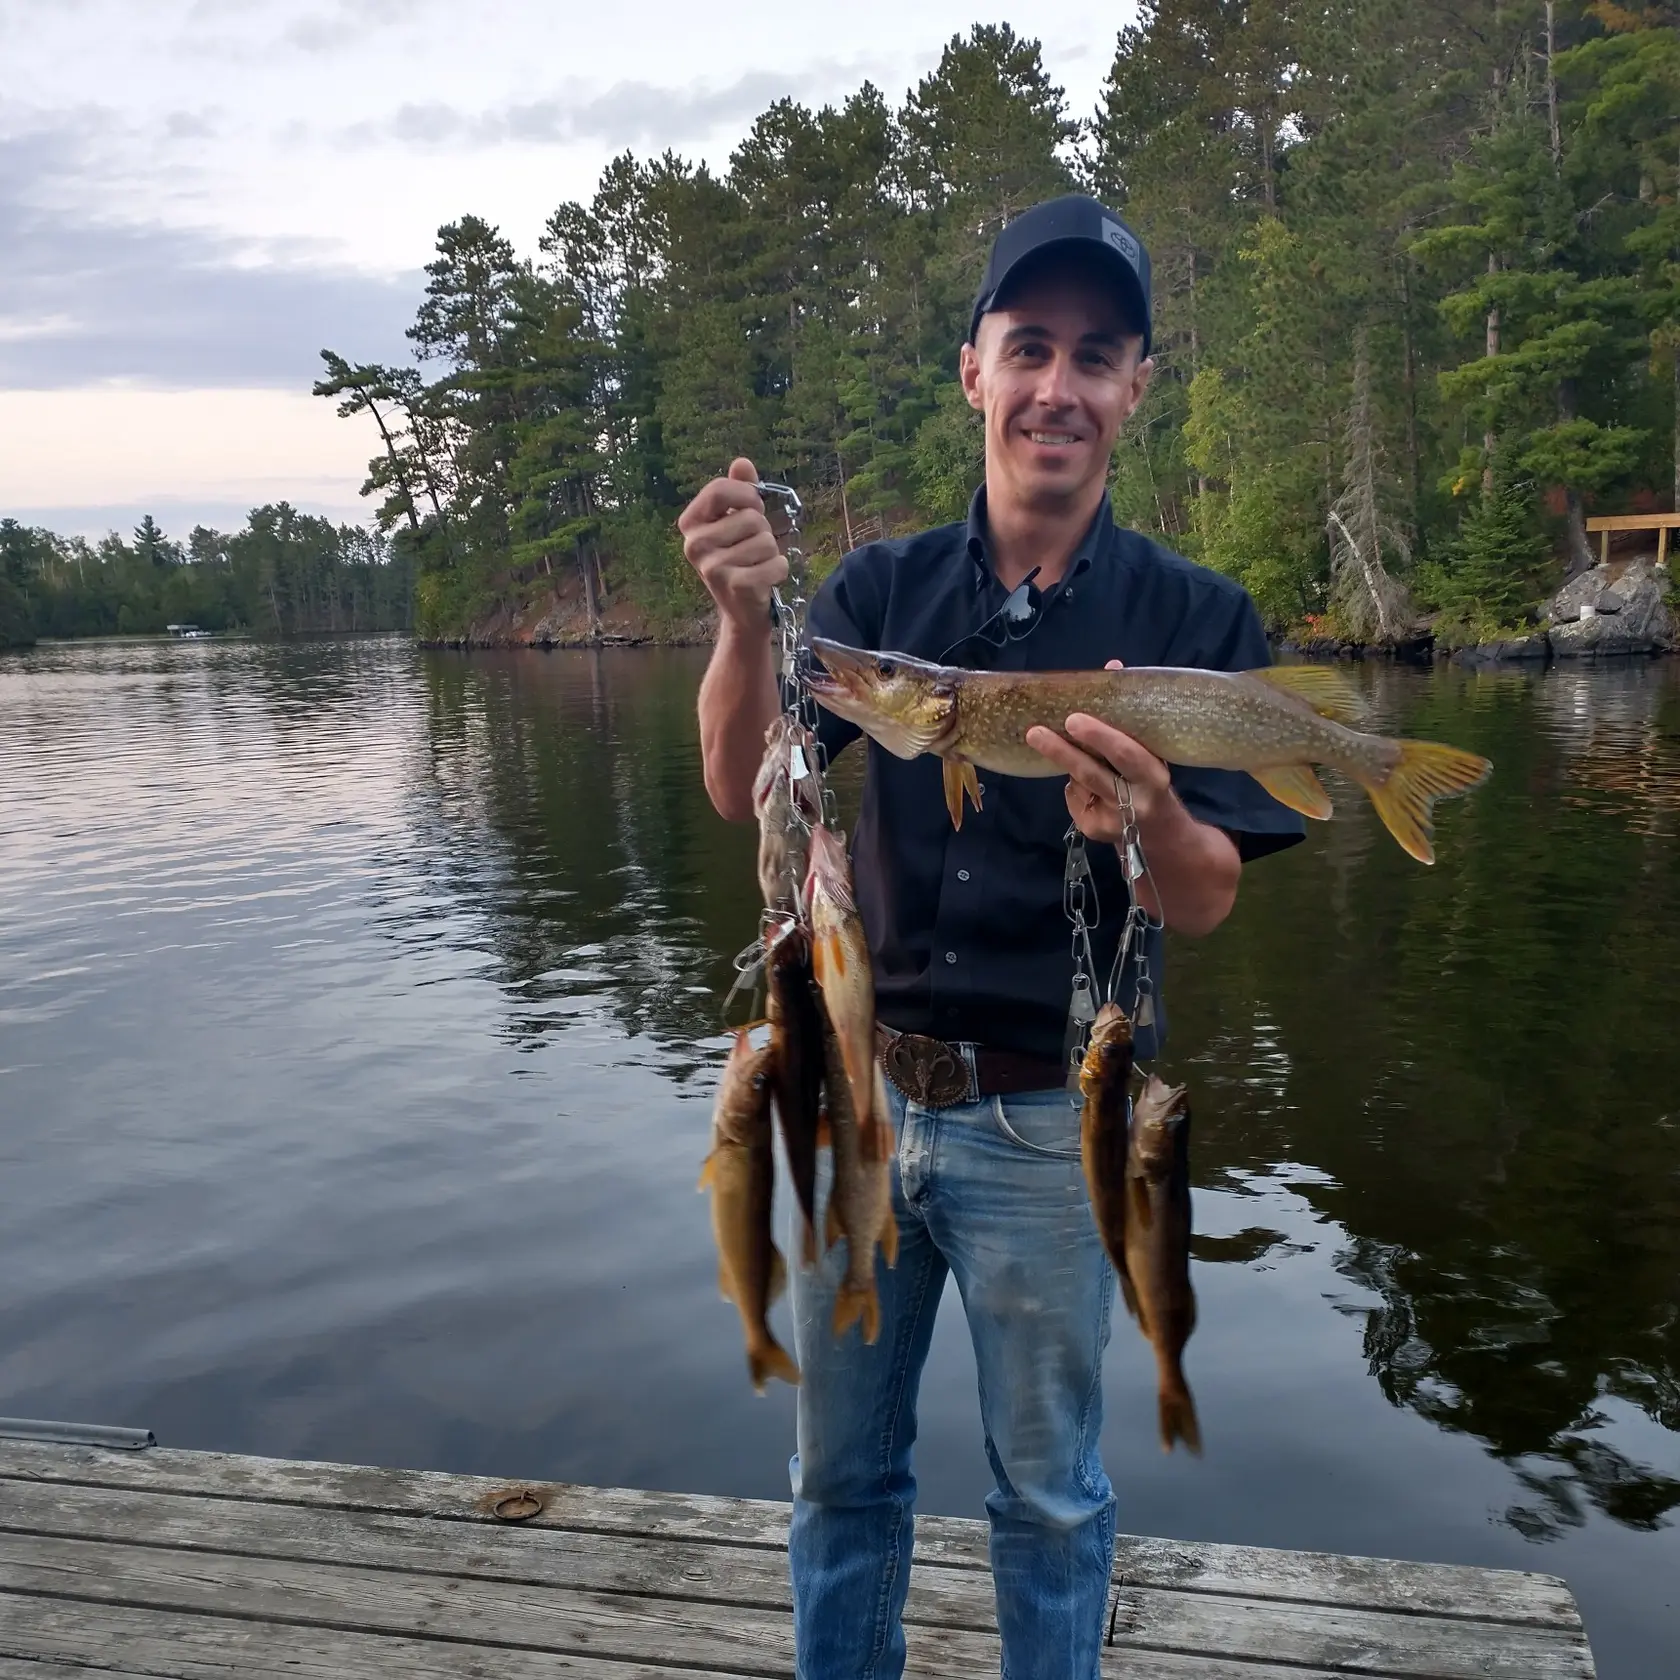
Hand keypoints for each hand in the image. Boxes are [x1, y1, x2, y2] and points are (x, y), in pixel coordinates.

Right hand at [677, 457, 789, 630]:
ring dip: (771, 553)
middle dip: (763, 531)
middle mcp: (695, 544)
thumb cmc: (739, 559)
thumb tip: (742, 463)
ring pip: (766, 540)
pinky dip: (779, 569)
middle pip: (750, 517)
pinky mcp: (735, 585)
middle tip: (752, 549)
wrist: (741, 610)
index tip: (753, 508)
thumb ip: (738, 491)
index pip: (719, 489)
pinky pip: (775, 563)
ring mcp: (712, 567)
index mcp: (690, 524)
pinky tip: (766, 579)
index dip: (746, 495)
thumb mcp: (733, 523)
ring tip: (757, 564)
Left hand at [1024, 660, 1175, 845]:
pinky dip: (1072, 786)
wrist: (1160, 835)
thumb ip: (1129, 716)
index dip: (1100, 736)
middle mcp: (1137, 801)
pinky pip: (1073, 799)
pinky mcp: (1096, 832)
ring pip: (1079, 785)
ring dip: (1064, 763)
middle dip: (1062, 752)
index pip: (1127, 754)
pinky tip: (1084, 785)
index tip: (1073, 718)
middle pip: (1093, 774)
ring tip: (1042, 739)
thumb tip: (1113, 668)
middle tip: (1035, 732)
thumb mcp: (1150, 751)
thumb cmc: (1150, 780)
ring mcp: (1115, 821)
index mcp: (1155, 776)